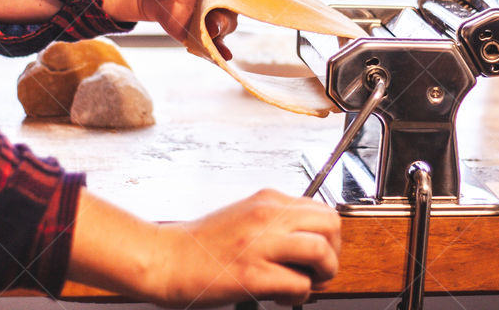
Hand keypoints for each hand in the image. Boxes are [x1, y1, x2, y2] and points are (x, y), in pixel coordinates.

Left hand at [103, 0, 236, 57]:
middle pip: (237, 8)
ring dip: (219, 30)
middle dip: (228, 13)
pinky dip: (218, 51)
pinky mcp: (202, 32)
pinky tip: (223, 56)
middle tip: (216, 16)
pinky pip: (212, 44)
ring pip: (225, 26)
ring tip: (210, 30)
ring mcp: (215, 16)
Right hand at [156, 189, 340, 306]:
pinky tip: (281, 297)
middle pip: (330, 225)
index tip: (321, 253)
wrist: (165, 259)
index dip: (329, 236)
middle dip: (333, 253)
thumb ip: (276, 222)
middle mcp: (267, 217)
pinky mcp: (252, 274)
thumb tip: (309, 239)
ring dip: (322, 273)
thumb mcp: (244, 217)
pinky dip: (299, 296)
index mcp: (267, 201)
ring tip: (306, 283)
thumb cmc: (201, 245)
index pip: (323, 210)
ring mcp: (260, 244)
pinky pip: (298, 284)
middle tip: (318, 270)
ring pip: (321, 251)